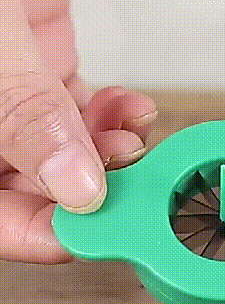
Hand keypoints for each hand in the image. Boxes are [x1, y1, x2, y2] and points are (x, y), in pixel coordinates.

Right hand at [0, 0, 167, 262]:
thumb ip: (26, 109)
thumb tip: (73, 184)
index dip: (38, 232)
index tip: (92, 236)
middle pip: (34, 187)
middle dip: (89, 191)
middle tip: (128, 188)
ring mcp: (13, 95)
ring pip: (67, 152)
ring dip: (109, 155)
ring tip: (132, 143)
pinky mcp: (43, 67)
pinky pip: (84, 110)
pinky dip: (114, 116)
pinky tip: (131, 111)